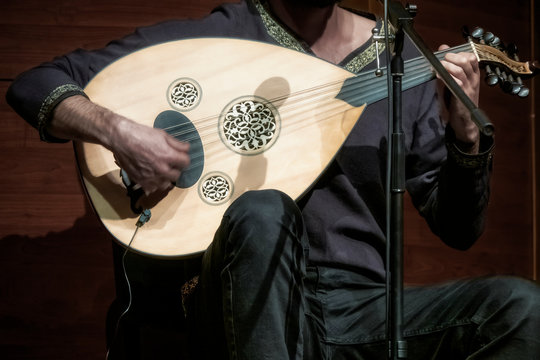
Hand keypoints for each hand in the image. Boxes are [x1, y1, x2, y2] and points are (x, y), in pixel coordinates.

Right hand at [50, 95, 189, 201]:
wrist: (121, 138)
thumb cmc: (140, 134)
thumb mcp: (162, 135)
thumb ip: (177, 144)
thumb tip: (187, 148)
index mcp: (168, 156)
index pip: (186, 163)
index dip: (184, 158)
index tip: (181, 157)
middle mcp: (161, 169)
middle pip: (177, 175)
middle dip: (175, 169)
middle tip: (170, 163)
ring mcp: (150, 177)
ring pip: (165, 184)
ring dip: (165, 178)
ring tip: (161, 170)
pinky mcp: (141, 181)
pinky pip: (152, 188)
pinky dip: (153, 184)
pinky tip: (152, 176)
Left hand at [438, 44, 480, 152]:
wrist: (465, 121)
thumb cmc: (458, 101)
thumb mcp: (455, 81)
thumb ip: (449, 66)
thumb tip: (443, 48)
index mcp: (474, 75)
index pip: (472, 57)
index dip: (459, 53)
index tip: (447, 54)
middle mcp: (474, 80)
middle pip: (467, 60)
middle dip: (453, 56)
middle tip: (442, 59)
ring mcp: (469, 88)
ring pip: (461, 70)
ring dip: (447, 65)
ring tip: (439, 66)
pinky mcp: (462, 96)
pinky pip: (456, 82)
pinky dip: (446, 77)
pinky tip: (438, 76)